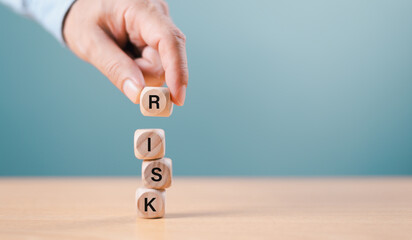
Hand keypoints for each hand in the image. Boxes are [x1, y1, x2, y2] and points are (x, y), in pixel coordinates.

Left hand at [63, 0, 187, 104]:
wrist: (83, 8)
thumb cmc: (85, 18)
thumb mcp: (90, 43)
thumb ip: (114, 67)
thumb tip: (138, 94)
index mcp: (142, 9)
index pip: (170, 40)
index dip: (177, 71)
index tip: (177, 98)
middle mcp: (158, 16)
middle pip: (165, 61)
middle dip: (142, 73)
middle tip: (118, 65)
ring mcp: (161, 28)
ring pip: (161, 67)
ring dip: (140, 72)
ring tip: (120, 55)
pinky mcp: (160, 39)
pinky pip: (158, 65)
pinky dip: (141, 68)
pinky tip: (128, 55)